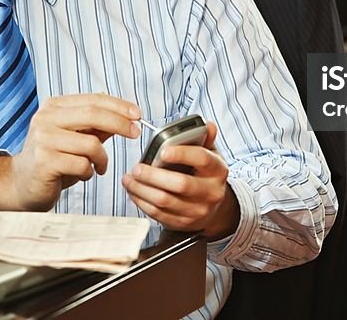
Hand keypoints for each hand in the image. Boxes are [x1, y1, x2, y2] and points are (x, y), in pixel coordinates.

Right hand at [0, 93, 141, 210]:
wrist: (21, 185)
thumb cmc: (51, 160)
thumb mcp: (75, 138)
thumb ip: (96, 127)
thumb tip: (126, 117)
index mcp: (54, 106)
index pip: (93, 99)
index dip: (119, 106)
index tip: (137, 115)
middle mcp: (46, 118)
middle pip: (93, 114)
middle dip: (120, 124)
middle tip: (135, 133)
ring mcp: (43, 139)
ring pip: (91, 144)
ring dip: (103, 159)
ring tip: (99, 167)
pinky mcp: (44, 161)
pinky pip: (82, 165)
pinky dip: (90, 172)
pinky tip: (83, 175)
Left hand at [122, 121, 238, 238]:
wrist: (211, 206)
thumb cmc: (205, 174)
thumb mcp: (210, 154)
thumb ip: (205, 139)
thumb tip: (207, 125)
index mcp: (217, 170)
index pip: (202, 159)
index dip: (182, 153)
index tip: (163, 150)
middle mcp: (211, 192)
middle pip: (180, 184)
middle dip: (154, 175)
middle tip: (137, 168)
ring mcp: (197, 210)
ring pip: (165, 201)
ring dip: (142, 189)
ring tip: (129, 179)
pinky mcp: (183, 223)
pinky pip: (158, 214)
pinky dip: (141, 202)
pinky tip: (134, 191)